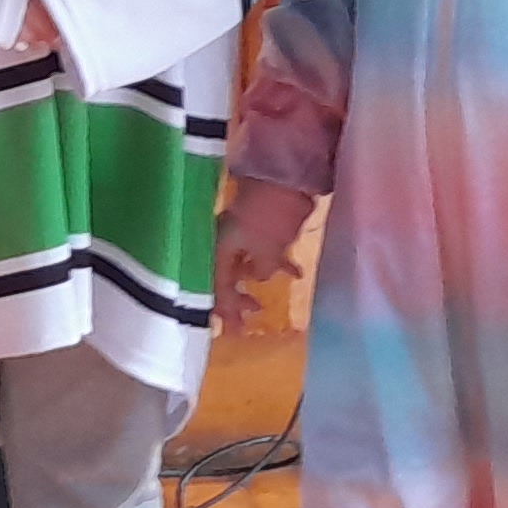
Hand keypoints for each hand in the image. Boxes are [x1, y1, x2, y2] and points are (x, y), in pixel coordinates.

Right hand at [215, 179, 317, 326]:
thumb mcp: (266, 250)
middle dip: (233, 303)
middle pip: (221, 281)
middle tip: (245, 325)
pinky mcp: (258, 229)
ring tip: (260, 306)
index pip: (215, 288)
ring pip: (239, 270)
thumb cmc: (271, 215)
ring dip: (249, 288)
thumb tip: (260, 278)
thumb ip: (261, 269)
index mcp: (216, 249)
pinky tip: (293, 275)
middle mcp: (221, 244)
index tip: (236, 330)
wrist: (286, 177)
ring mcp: (239, 236)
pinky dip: (273, 268)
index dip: (225, 311)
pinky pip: (260, 256)